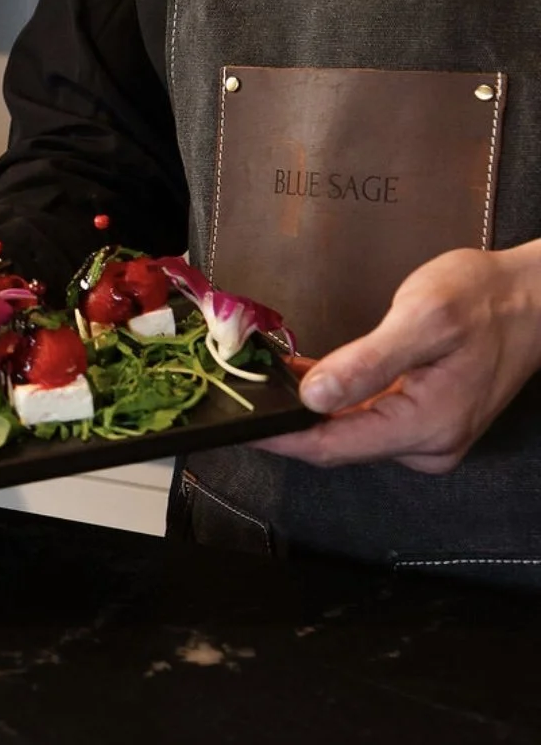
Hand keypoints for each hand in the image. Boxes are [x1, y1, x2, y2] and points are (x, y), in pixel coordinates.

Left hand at [255, 243, 540, 473]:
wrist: (534, 297)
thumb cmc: (485, 300)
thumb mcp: (423, 318)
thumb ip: (367, 361)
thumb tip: (313, 396)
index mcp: (426, 426)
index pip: (332, 447)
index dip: (279, 437)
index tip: (234, 423)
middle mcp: (426, 445)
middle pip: (336, 444)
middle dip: (288, 420)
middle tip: (239, 390)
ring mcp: (426, 436)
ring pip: (347, 432)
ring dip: (307, 410)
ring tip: (262, 380)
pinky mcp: (424, 420)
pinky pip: (364, 419)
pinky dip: (333, 401)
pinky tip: (305, 378)